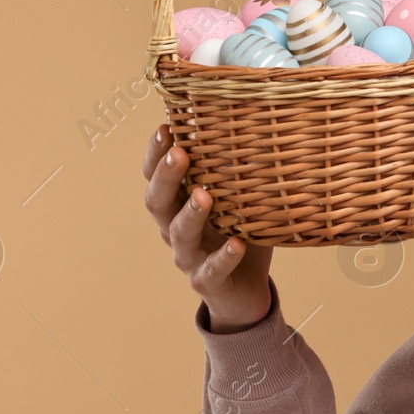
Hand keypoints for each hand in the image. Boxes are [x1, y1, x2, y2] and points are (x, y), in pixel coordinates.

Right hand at [143, 123, 274, 332]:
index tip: (164, 127)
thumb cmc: (240, 233)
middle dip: (166, 176)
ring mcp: (188, 257)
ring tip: (204, 195)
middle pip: (158, 201)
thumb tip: (258, 121)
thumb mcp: (239, 199)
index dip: (155, 154)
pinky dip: (224, 257)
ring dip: (191, 213)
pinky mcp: (206, 282)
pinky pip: (211, 270)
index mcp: (178, 204)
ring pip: (179, 235)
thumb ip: (239, 170)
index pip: (155, 176)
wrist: (246, 292)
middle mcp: (174, 228)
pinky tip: (237, 244)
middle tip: (179, 154)